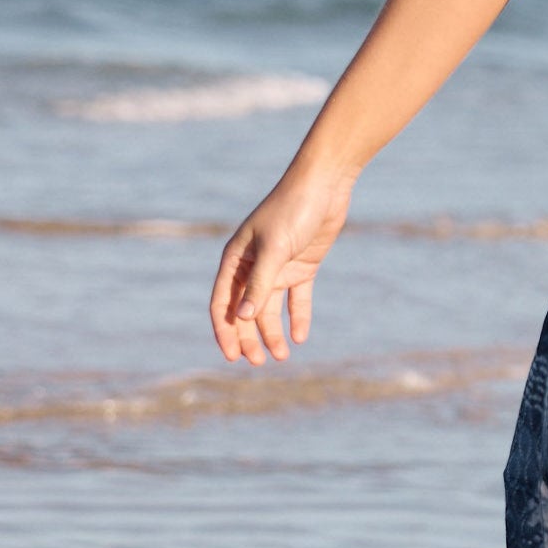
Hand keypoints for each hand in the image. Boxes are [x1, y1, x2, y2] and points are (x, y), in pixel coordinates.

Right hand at [210, 166, 354, 365]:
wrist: (325, 185)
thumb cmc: (292, 210)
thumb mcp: (275, 249)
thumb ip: (259, 284)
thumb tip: (241, 318)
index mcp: (235, 259)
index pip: (222, 303)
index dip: (225, 331)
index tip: (232, 356)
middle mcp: (253, 266)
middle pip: (245, 311)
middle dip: (250, 337)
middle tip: (260, 362)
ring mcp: (278, 267)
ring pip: (270, 309)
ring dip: (273, 332)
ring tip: (282, 356)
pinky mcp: (302, 266)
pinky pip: (297, 298)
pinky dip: (297, 317)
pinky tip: (300, 337)